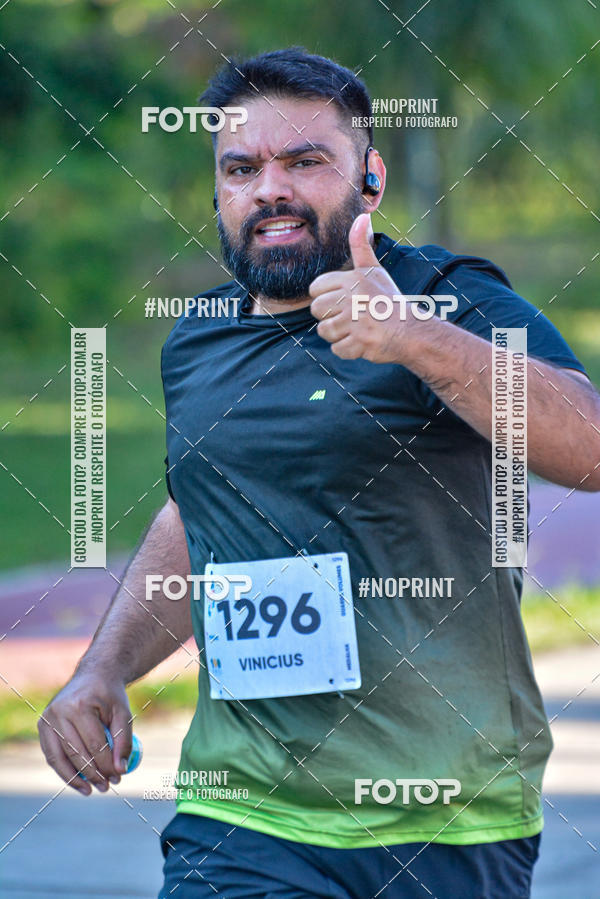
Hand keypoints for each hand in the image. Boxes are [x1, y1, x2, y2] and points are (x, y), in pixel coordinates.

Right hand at [38, 671, 132, 794]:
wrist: (94, 674)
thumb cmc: (110, 695)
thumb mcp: (123, 713)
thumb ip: (124, 741)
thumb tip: (120, 770)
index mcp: (80, 706)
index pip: (95, 744)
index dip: (106, 765)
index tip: (118, 777)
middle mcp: (59, 711)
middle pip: (76, 753)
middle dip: (93, 774)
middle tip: (107, 787)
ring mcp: (47, 718)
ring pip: (59, 757)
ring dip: (76, 778)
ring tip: (91, 790)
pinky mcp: (43, 725)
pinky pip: (52, 754)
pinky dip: (63, 770)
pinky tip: (78, 782)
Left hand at [309, 213, 419, 362]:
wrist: (411, 330)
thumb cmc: (389, 300)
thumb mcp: (374, 270)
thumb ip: (361, 246)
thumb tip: (362, 217)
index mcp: (352, 280)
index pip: (315, 289)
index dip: (325, 298)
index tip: (343, 301)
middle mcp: (352, 298)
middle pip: (316, 310)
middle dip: (329, 317)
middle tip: (351, 317)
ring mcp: (355, 322)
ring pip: (324, 331)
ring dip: (338, 334)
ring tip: (356, 329)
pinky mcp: (359, 342)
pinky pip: (337, 349)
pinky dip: (348, 349)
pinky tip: (362, 342)